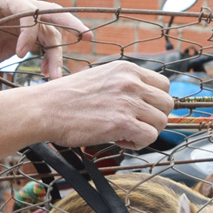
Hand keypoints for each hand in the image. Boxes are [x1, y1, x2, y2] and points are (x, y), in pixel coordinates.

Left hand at [0, 0, 86, 78]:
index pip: (29, 10)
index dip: (29, 32)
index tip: (21, 54)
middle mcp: (22, 6)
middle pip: (52, 13)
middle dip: (70, 24)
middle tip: (87, 36)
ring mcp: (30, 20)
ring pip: (52, 34)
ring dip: (56, 55)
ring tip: (54, 77)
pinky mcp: (33, 36)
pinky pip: (48, 46)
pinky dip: (50, 60)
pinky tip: (47, 74)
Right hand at [33, 60, 171, 149]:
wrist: (44, 109)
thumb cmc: (67, 98)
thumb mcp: (101, 78)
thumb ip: (123, 85)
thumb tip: (143, 102)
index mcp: (126, 69)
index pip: (164, 84)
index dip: (154, 102)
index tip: (139, 111)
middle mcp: (131, 82)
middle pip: (167, 103)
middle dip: (154, 118)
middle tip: (134, 125)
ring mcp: (128, 101)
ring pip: (161, 121)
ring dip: (146, 131)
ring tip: (125, 133)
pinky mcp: (123, 122)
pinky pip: (150, 136)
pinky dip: (139, 143)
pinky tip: (121, 140)